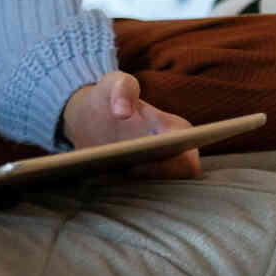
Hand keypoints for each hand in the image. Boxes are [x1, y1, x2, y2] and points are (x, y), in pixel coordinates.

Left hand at [61, 72, 200, 178]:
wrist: (87, 114)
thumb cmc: (109, 96)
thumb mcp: (113, 82)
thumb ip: (122, 88)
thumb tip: (122, 112)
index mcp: (176, 132)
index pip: (188, 163)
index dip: (169, 169)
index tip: (137, 165)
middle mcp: (171, 155)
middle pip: (172, 182)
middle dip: (148, 181)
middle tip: (117, 172)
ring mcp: (153, 170)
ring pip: (154, 191)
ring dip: (133, 189)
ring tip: (105, 177)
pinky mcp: (133, 180)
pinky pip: (133, 193)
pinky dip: (119, 191)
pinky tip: (97, 181)